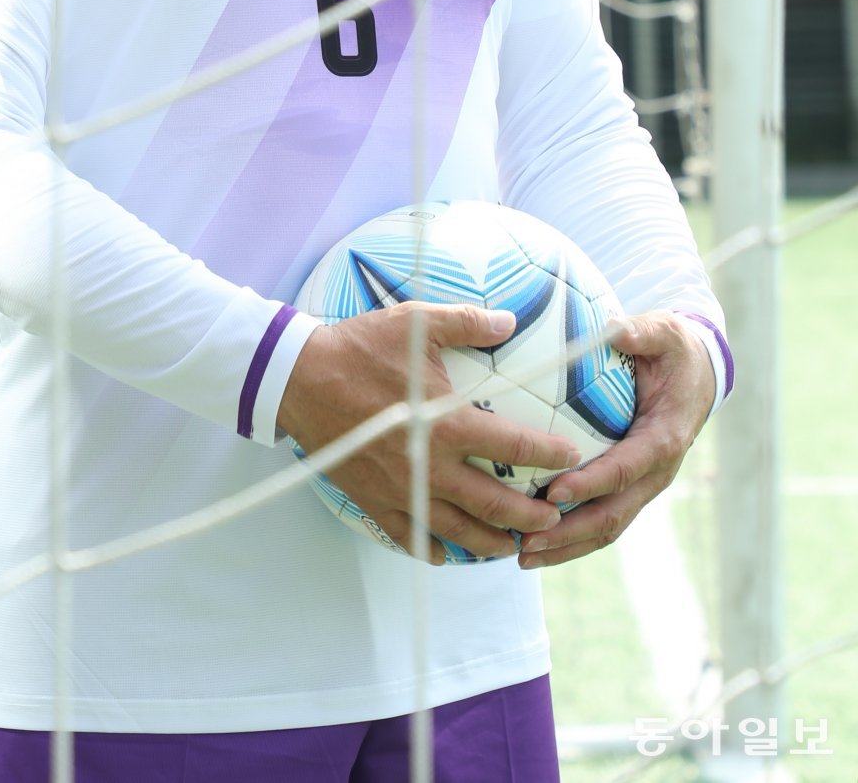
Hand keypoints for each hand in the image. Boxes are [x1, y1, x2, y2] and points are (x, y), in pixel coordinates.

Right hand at [277, 303, 582, 565]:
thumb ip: (466, 322)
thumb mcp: (415, 322)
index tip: (573, 458)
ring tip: (512, 547)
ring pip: (454, 529)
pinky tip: (446, 553)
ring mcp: (400, 488)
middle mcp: (428, 465)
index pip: (511, 447)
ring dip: (489, 542)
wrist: (299, 379)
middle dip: (529, 517)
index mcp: (444, 424)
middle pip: (491, 504)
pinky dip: (431, 548)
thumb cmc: (360, 347)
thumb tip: (509, 320)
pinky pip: (407, 534)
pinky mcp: (372, 499)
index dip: (548, 455)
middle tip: (555, 520)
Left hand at [517, 310, 716, 570]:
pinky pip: (603, 519)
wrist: (698, 372)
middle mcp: (656, 472)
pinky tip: (534, 542)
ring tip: (522, 557)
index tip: (554, 492)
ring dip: (566, 546)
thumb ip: (642, 332)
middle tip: (526, 543)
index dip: (591, 483)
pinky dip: (571, 537)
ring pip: (607, 528)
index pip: (625, 469)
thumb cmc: (673, 349)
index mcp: (663, 438)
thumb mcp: (664, 332)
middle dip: (570, 534)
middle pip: (613, 515)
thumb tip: (614, 328)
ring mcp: (645, 485)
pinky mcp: (632, 488)